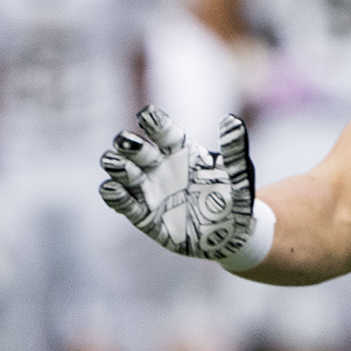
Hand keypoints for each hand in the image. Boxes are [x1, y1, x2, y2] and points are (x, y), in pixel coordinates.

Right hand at [99, 106, 256, 260]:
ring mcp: (150, 190)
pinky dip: (114, 195)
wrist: (231, 235)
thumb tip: (232, 120)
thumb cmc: (234, 198)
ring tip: (118, 164)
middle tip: (125, 142)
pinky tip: (113, 188)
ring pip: (123, 173)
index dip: (154, 122)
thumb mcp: (238, 175)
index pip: (164, 132)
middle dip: (128, 144)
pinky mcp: (143, 215)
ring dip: (117, 167)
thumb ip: (234, 149)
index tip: (145, 114)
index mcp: (183, 151)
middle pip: (137, 150)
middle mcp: (161, 167)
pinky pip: (123, 203)